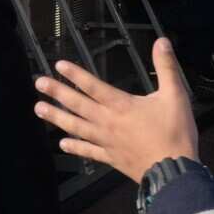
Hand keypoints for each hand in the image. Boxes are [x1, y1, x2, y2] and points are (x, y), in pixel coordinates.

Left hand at [35, 38, 197, 182]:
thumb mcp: (175, 95)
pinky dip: (75, 147)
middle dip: (57, 92)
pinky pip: (88, 152)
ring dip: (57, 117)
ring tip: (39, 109)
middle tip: (39, 84)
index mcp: (122, 105)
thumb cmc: (175, 133)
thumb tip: (161, 42)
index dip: (75, 75)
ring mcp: (107, 142)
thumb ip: (166, 67)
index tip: (59, 66)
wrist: (174, 171)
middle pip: (77, 105)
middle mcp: (108, 122)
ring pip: (76, 127)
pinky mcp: (111, 158)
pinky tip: (62, 145)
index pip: (93, 86)